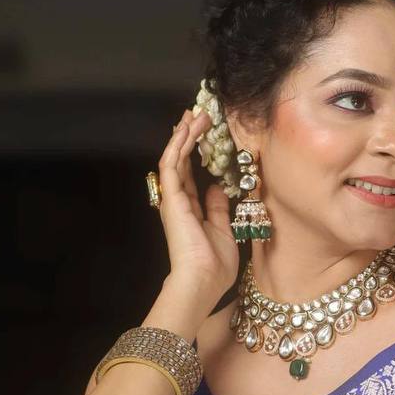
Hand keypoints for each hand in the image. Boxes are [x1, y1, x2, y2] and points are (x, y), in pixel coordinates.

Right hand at [156, 108, 239, 299]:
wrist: (203, 280)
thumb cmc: (214, 266)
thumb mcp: (223, 230)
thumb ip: (218, 208)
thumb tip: (218, 188)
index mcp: (191, 211)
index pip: (190, 175)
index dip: (195, 154)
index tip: (204, 134)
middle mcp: (179, 202)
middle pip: (181, 162)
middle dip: (187, 137)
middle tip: (196, 115)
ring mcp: (173, 199)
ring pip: (175, 158)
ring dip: (184, 134)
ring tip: (194, 114)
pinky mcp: (171, 197)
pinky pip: (172, 164)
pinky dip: (179, 144)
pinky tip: (187, 128)